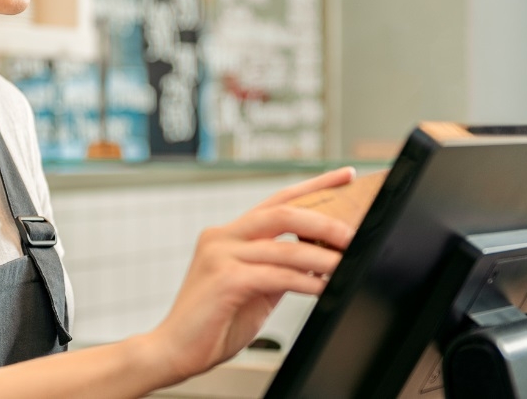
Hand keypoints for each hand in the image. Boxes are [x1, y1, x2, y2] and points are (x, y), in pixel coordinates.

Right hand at [145, 167, 357, 382]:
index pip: (278, 200)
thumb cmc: (213, 322)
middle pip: (283, 212)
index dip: (315, 185)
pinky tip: (323, 288)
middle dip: (324, 221)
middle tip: (353, 234)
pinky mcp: (225, 279)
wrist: (173, 350)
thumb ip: (280, 268)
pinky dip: (305, 281)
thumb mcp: (255, 288)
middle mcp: (222, 236)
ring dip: (323, 257)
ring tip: (348, 264)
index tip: (346, 175)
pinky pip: (276, 275)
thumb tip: (319, 258)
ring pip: (285, 246)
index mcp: (229, 234)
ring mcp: (221, 255)